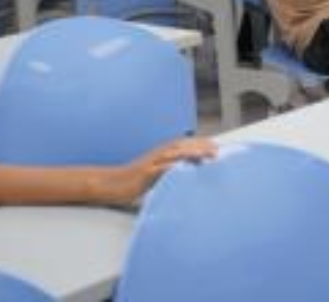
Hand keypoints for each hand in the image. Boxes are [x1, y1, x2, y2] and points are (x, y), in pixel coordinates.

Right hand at [98, 137, 216, 203]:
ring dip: (191, 153)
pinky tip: (182, 167)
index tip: (217, 147)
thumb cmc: (135, 180)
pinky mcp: (144, 172)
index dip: (201, 144)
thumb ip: (171, 170)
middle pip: (183, 146)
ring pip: (174, 153)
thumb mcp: (157, 174)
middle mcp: (158, 154)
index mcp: (162, 153)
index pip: (185, 145)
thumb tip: (189, 172)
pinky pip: (160, 168)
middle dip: (201, 146)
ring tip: (206, 155)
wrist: (111, 184)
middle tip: (217, 150)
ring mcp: (151, 162)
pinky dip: (172, 166)